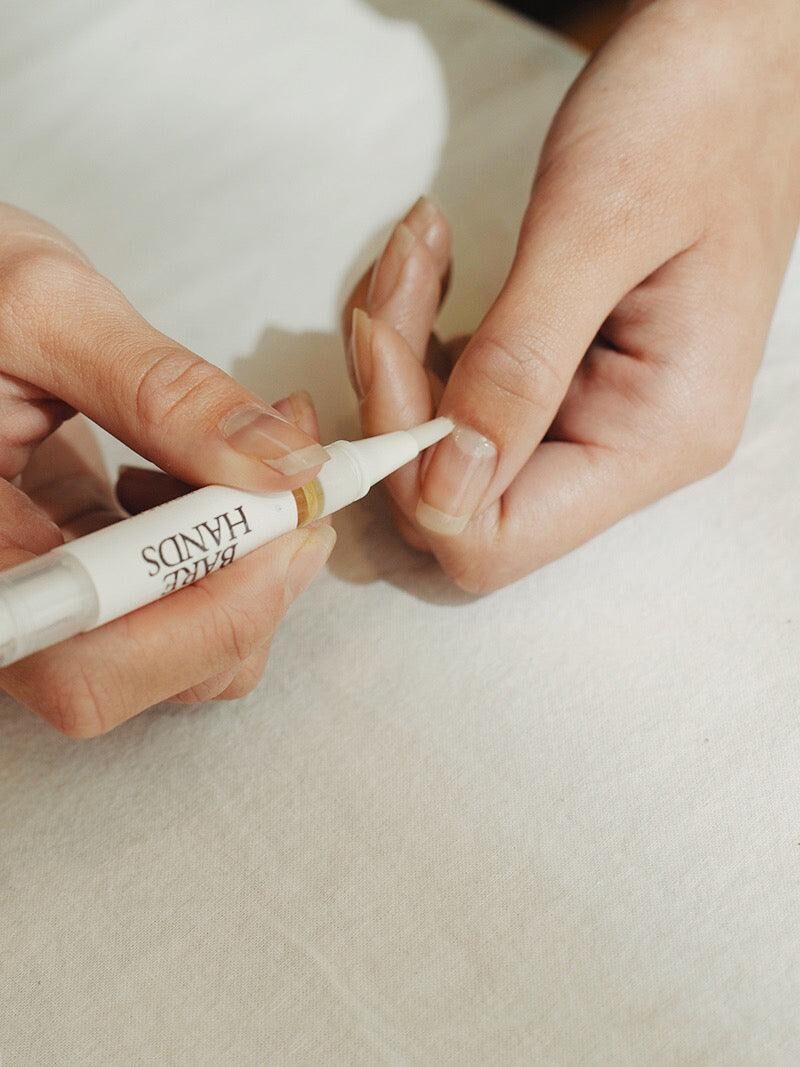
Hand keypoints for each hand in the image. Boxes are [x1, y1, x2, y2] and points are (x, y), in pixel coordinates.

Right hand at [0, 206, 333, 735]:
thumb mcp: (48, 312)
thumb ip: (165, 392)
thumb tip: (284, 468)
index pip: (87, 665)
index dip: (206, 617)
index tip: (286, 524)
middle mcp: (6, 601)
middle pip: (147, 675)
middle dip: (251, 588)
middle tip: (303, 489)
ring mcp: (47, 591)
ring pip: (177, 649)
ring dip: (250, 564)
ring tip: (261, 462)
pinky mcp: (81, 566)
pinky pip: (174, 597)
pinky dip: (227, 545)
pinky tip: (210, 474)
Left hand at [343, 0, 799, 591]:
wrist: (732, 52)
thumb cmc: (692, 112)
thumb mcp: (597, 228)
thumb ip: (521, 365)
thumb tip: (447, 487)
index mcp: (655, 436)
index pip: (499, 539)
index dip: (417, 472)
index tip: (389, 352)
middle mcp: (621, 447)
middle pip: (455, 495)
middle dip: (399, 396)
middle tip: (401, 277)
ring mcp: (586, 413)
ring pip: (440, 444)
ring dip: (402, 349)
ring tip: (422, 245)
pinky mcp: (554, 375)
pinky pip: (452, 392)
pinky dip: (418, 331)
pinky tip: (432, 260)